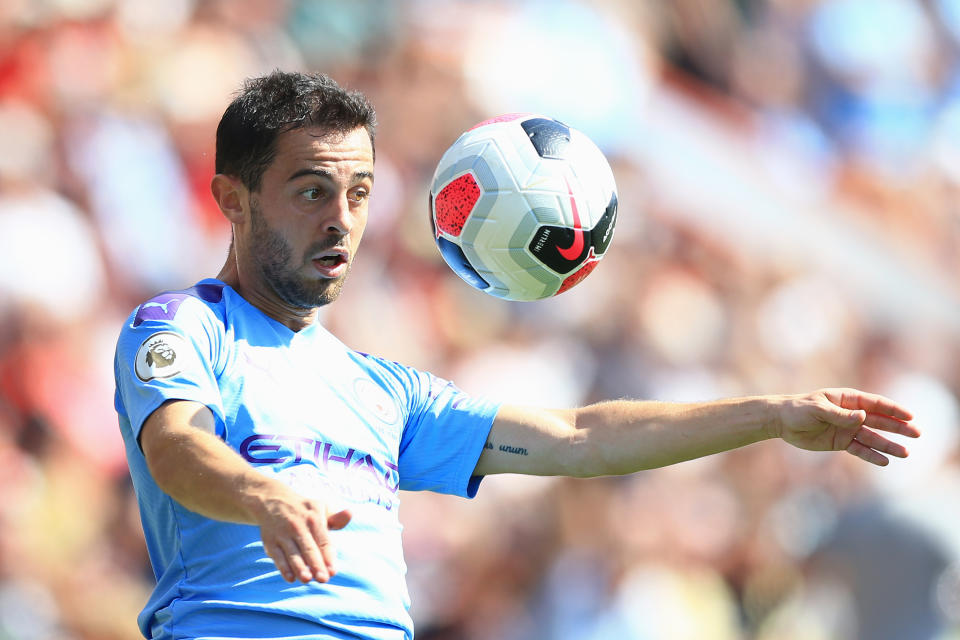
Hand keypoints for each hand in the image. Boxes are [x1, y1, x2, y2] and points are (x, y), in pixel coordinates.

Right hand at [249, 482, 351, 583]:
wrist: (273, 501)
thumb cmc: (304, 511)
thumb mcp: (320, 508)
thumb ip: (336, 518)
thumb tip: (350, 514)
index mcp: (314, 518)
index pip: (323, 540)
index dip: (328, 556)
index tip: (333, 571)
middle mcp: (297, 525)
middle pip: (309, 548)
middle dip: (316, 564)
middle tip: (324, 579)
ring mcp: (282, 534)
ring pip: (293, 554)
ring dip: (299, 567)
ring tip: (307, 579)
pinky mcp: (270, 541)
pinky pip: (277, 556)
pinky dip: (283, 568)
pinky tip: (291, 578)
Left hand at [773, 388, 918, 465]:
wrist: (781, 421)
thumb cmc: (798, 409)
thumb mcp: (817, 409)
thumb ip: (840, 414)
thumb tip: (863, 417)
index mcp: (848, 399)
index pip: (876, 404)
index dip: (894, 410)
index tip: (910, 416)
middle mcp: (851, 414)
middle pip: (880, 421)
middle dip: (898, 427)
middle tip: (917, 434)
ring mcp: (847, 429)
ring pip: (873, 438)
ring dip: (888, 445)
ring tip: (905, 453)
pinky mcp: (840, 443)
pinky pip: (860, 450)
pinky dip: (871, 455)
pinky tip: (885, 462)